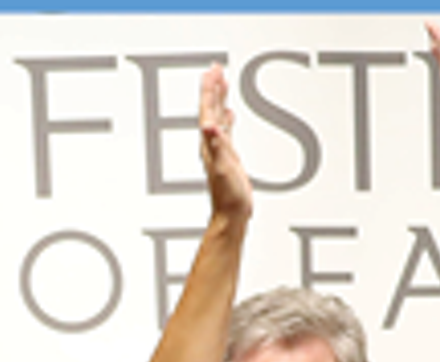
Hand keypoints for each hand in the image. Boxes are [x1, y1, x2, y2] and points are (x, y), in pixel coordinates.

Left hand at [200, 64, 251, 221]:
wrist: (232, 214)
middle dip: (213, 88)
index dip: (210, 90)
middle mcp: (212, 145)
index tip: (212, 72)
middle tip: (215, 69)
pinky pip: (225, 130)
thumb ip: (217, 147)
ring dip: (218, 99)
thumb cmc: (229, 196)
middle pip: (210, 110)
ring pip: (217, 117)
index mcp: (210, 145)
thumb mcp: (224, 169)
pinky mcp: (227, 157)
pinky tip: (228, 114)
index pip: (208, 111)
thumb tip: (209, 127)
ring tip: (221, 83)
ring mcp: (219, 150)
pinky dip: (226, 118)